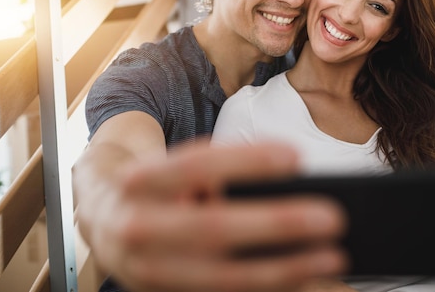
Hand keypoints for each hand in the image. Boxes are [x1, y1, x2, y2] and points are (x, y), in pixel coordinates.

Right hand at [79, 140, 347, 291]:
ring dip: (284, 269)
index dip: (246, 160)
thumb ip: (214, 175)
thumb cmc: (153, 186)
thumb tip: (287, 186)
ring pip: (223, 275)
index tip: (297, 157)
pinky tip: (303, 282)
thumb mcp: (172, 166)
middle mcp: (137, 227)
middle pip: (214, 227)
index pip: (195, 164)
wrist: (102, 219)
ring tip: (331, 257)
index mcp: (139, 182)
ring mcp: (149, 271)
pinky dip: (269, 289)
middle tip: (332, 217)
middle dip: (277, 224)